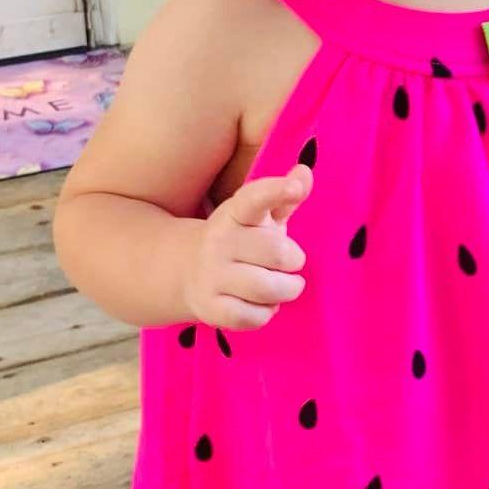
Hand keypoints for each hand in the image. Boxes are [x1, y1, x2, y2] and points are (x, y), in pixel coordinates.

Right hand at [183, 164, 311, 329]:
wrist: (183, 270)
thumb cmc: (239, 241)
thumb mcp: (259, 217)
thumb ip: (283, 197)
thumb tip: (305, 172)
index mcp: (234, 214)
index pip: (253, 199)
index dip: (275, 191)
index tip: (294, 187)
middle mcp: (219, 241)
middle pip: (276, 252)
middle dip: (294, 260)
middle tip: (291, 262)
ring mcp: (211, 275)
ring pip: (267, 289)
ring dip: (287, 289)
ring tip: (287, 285)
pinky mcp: (210, 307)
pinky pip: (252, 317)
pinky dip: (266, 314)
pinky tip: (263, 305)